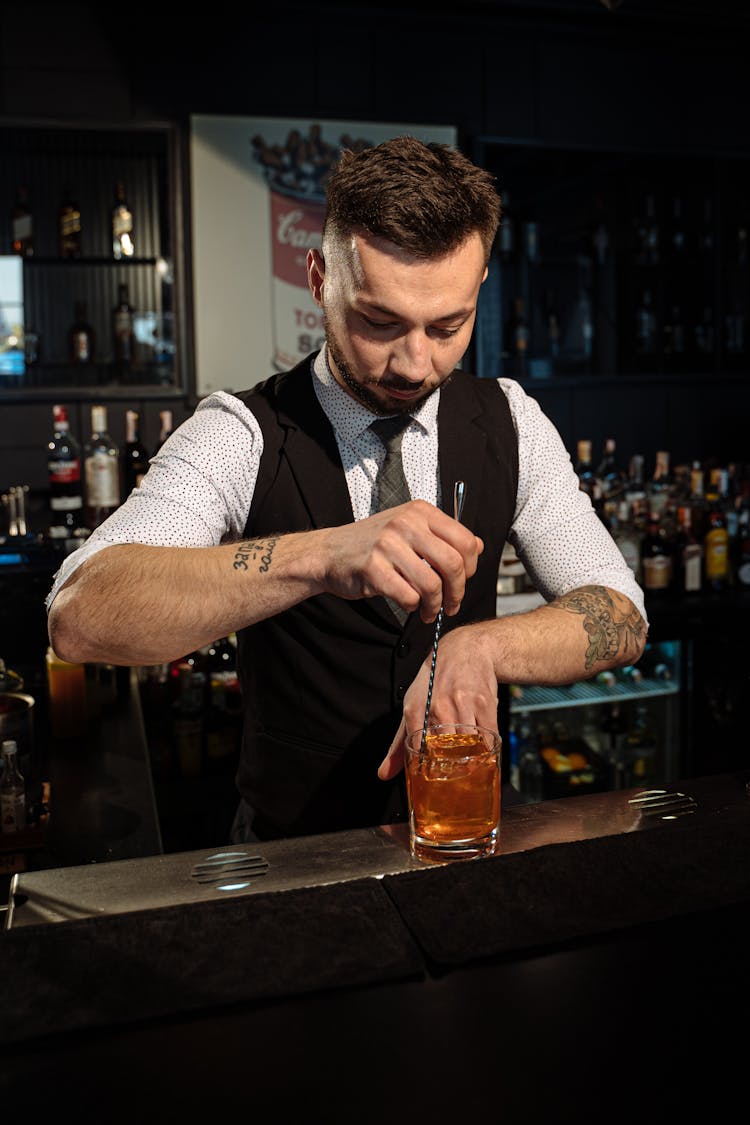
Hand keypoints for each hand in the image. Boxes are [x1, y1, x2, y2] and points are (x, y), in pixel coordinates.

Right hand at [318, 499, 482, 623]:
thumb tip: (478, 547)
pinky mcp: (373, 568)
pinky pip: (408, 595)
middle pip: (453, 564)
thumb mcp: (410, 530)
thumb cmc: (372, 544)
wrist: (329, 552)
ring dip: (435, 605)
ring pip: (432, 584)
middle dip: (457, 592)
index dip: (470, 567)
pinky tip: (410, 604)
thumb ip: (444, 537)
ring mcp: (388, 545)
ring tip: (429, 611)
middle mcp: (406, 524)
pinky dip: (414, 606)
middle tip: (452, 604)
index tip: (463, 580)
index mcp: (420, 512)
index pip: (464, 540)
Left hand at [377, 622, 498, 779]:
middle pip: (446, 751)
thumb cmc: (434, 682)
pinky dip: (488, 749)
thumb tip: (384, 774)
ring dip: (472, 759)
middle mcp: (439, 706)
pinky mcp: (486, 703)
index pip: (419, 750)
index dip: (427, 770)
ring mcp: (464, 704)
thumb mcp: (412, 706)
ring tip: (470, 766)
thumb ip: (398, 744)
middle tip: (454, 777)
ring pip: (469, 744)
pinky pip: (489, 736)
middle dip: (451, 767)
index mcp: (416, 710)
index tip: (433, 780)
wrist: (464, 650)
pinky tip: (484, 752)